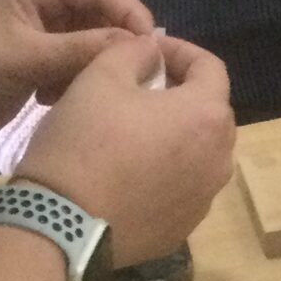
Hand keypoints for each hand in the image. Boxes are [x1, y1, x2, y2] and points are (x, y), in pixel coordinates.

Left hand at [0, 0, 152, 160]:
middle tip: (134, 74)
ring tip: (87, 88)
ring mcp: (38, 18)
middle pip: (98, 7)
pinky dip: (75, 74)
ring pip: (90, 34)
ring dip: (92, 62)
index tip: (154, 47)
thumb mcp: (27, 61)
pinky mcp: (37, 46)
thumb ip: (83, 48)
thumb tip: (141, 43)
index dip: (129, 12)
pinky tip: (56, 95)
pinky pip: (75, 53)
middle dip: (113, 40)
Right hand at [20, 31, 235, 265]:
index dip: (179, 50)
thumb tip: (152, 52)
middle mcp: (219, 159)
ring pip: (199, 153)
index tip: (147, 50)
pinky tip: (129, 173)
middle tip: (141, 87)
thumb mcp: (100, 76)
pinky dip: (165, 172)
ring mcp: (204, 200)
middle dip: (181, 92)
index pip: (210, 67)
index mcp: (207, 116)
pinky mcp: (182, 230)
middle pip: (210, 112)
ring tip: (135, 131)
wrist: (60, 226)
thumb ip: (134, 52)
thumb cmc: (84, 141)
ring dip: (175, 134)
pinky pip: (182, 188)